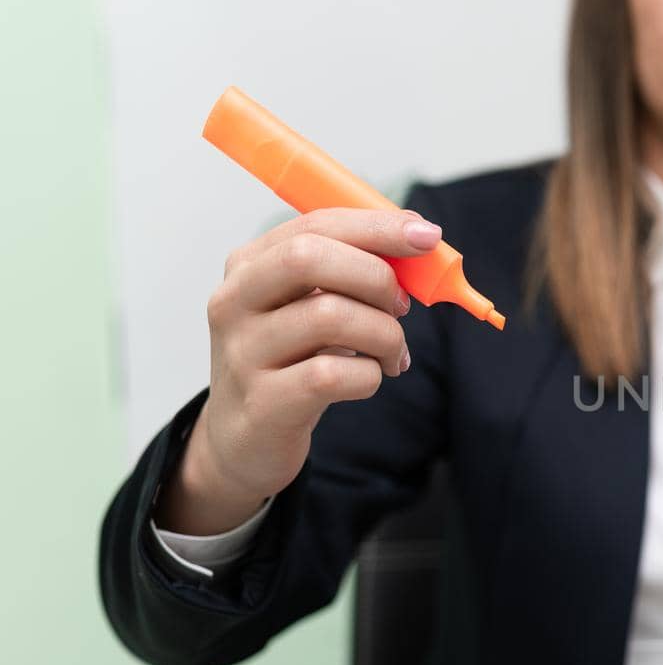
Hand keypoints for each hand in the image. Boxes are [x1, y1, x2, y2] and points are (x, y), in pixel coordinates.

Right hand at [198, 206, 443, 503]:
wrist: (246, 439)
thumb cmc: (293, 359)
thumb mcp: (312, 304)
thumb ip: (351, 268)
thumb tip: (420, 237)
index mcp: (248, 265)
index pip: (314, 225)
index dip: (376, 227)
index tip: (426, 236)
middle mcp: (234, 302)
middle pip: (308, 258)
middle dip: (375, 277)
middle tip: (402, 307)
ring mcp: (242, 353)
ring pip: (329, 317)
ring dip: (384, 334)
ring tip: (392, 354)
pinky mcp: (262, 403)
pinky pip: (332, 376)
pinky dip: (369, 377)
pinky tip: (368, 380)